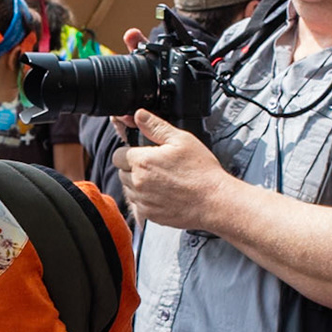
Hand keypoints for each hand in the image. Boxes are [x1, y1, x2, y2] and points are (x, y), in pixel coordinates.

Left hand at [111, 107, 229, 232]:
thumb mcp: (182, 140)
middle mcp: (138, 182)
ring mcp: (142, 201)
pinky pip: (137, 205)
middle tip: (156, 167)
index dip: (130, 152)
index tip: (143, 153)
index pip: (118, 154)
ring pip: (128, 189)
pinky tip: (163, 194)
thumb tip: (139, 115)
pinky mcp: (148, 215)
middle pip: (121, 172)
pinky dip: (145, 200)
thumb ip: (156, 126)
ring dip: (138, 184)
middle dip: (134, 168)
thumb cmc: (201, 171)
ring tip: (162, 181)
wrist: (213, 201)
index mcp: (143, 161)